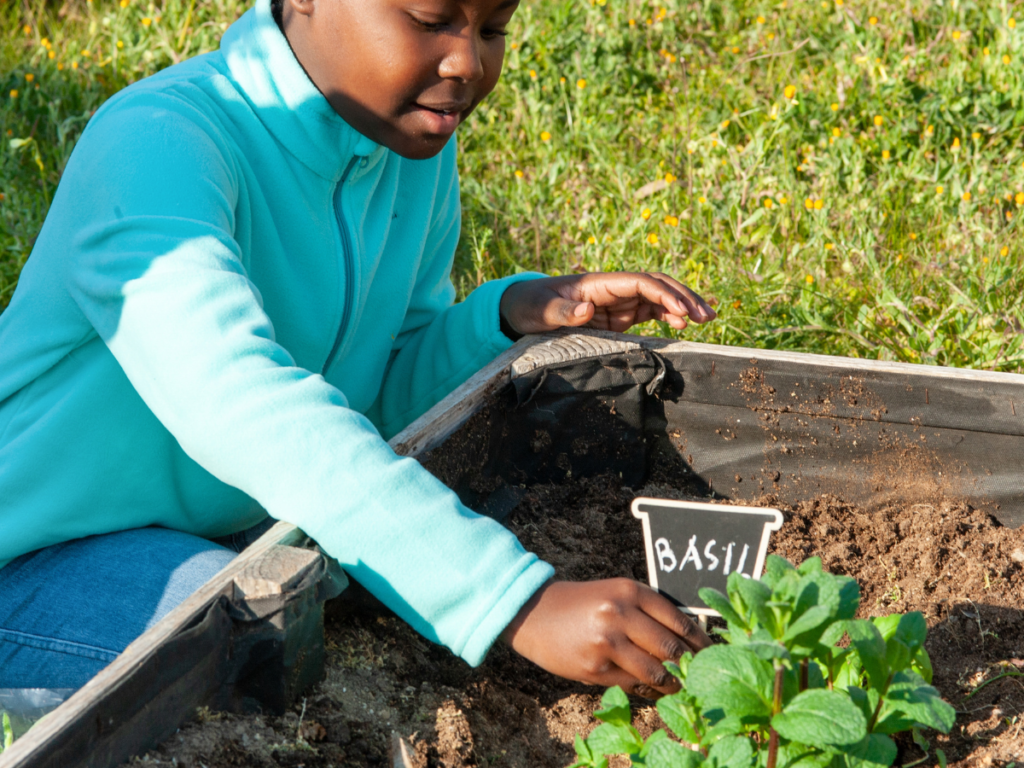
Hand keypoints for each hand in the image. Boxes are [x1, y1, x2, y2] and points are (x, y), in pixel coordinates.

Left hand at [499, 272, 716, 335]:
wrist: (521, 309)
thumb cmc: (529, 306)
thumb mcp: (539, 311)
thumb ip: (560, 312)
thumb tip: (585, 310)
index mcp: (597, 283)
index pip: (639, 282)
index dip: (663, 294)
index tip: (682, 312)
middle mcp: (612, 289)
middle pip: (656, 285)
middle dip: (683, 296)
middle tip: (707, 316)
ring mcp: (617, 302)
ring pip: (658, 298)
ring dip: (682, 306)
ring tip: (705, 321)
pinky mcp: (617, 317)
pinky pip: (649, 313)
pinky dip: (669, 317)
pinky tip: (684, 328)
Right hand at [501, 579, 711, 698]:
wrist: (534, 613)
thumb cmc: (580, 603)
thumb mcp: (613, 593)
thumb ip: (646, 610)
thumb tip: (687, 639)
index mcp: (629, 590)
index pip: (678, 619)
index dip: (700, 641)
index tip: (712, 652)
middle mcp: (619, 613)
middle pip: (670, 647)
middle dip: (690, 665)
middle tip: (701, 673)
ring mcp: (607, 642)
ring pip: (655, 671)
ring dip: (672, 683)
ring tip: (681, 686)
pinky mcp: (595, 668)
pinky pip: (632, 684)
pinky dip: (648, 689)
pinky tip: (654, 689)